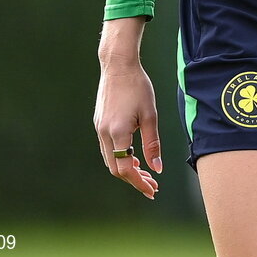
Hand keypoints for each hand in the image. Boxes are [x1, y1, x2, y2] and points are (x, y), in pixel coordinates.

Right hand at [94, 62, 161, 199]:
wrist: (118, 65)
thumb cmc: (137, 87)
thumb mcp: (150, 115)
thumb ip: (152, 143)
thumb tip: (157, 168)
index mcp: (118, 133)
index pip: (126, 169)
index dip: (139, 183)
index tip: (152, 190)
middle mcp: (104, 134)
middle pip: (116, 168)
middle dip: (134, 179)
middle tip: (152, 184)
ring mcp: (99, 128)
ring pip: (110, 159)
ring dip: (127, 169)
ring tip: (145, 172)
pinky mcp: (99, 123)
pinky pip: (108, 148)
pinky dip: (120, 156)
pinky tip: (134, 155)